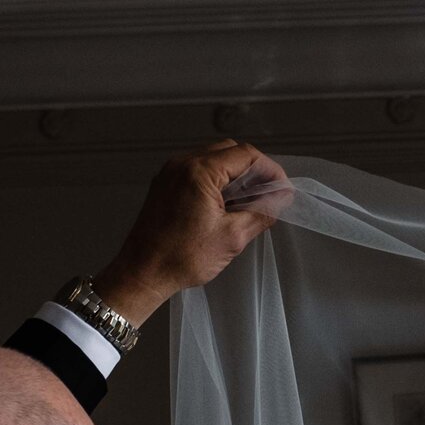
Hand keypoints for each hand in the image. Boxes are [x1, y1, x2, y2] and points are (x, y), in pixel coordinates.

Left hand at [94, 139, 290, 324]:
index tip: (282, 189)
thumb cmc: (182, 258)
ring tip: (250, 202)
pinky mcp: (165, 184)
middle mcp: (182, 164)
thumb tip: (280, 199)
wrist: (142, 273)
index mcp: (199, 171)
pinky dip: (216, 181)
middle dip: (254, 171)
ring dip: (235, 176)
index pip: (245, 154)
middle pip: (229, 151)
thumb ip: (261, 212)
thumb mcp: (233, 237)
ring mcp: (171, 172)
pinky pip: (197, 171)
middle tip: (270, 195)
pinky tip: (226, 204)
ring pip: (213, 160)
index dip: (270, 170)